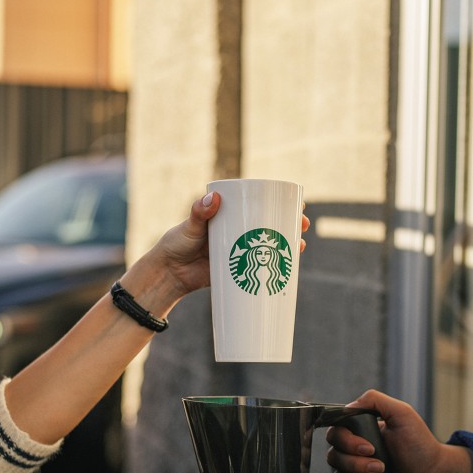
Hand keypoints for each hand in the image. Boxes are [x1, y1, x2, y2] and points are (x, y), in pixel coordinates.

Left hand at [122, 192, 309, 311]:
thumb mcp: (190, 226)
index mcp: (231, 217)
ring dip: (289, 246)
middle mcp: (240, 232)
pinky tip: (290, 269)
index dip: (281, 204)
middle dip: (291, 225)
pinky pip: (261, 268)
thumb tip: (213, 198)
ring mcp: (241, 252)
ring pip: (270, 247)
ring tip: (301, 247)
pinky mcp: (239, 271)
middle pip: (271, 226)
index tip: (297, 203)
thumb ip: (199, 213)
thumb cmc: (177, 243)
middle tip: (302, 225)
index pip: (260, 206)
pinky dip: (276, 268)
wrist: (169, 274)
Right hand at [326, 390, 472, 472]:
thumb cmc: (420, 444)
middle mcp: (354, 455)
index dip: (347, 442)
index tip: (370, 447)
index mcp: (359, 434)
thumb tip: (348, 407)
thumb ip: (375, 400)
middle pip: (333, 458)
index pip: (334, 435)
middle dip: (358, 464)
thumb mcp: (402, 413)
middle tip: (382, 465)